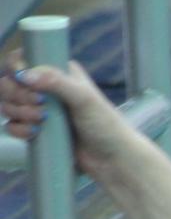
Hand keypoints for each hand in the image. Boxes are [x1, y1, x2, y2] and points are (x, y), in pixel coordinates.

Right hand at [0, 55, 137, 174]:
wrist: (113, 160)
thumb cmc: (106, 125)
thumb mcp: (85, 98)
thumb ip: (57, 82)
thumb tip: (25, 75)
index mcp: (59, 72)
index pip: (23, 58)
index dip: (16, 68)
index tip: (24, 81)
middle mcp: (47, 88)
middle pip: (10, 82)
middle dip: (17, 94)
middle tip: (40, 106)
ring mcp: (40, 110)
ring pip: (8, 103)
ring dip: (17, 111)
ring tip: (40, 121)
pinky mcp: (37, 130)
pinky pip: (12, 125)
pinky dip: (17, 128)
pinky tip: (34, 133)